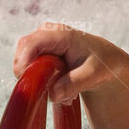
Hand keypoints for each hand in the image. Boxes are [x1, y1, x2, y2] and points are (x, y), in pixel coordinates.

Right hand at [13, 24, 128, 105]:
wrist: (106, 62)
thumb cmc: (102, 64)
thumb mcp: (92, 76)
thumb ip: (72, 84)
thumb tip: (52, 94)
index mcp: (62, 34)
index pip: (31, 43)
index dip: (22, 62)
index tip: (25, 82)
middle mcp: (47, 33)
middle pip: (22, 52)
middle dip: (29, 75)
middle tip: (46, 91)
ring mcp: (41, 41)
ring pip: (24, 62)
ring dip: (36, 79)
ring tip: (60, 88)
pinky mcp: (39, 51)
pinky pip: (29, 67)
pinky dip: (39, 79)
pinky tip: (57, 84)